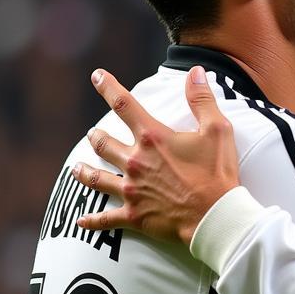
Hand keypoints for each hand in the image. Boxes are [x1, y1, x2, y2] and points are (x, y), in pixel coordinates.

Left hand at [72, 66, 239, 245]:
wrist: (215, 217)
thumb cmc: (218, 174)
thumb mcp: (217, 131)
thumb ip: (202, 100)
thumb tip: (195, 72)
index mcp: (153, 138)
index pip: (124, 105)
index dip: (108, 87)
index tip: (96, 76)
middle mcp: (135, 161)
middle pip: (103, 143)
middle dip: (96, 136)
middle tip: (92, 133)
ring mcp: (131, 189)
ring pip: (96, 178)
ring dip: (84, 172)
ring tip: (77, 168)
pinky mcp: (134, 215)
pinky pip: (105, 219)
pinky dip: (92, 221)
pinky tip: (80, 221)